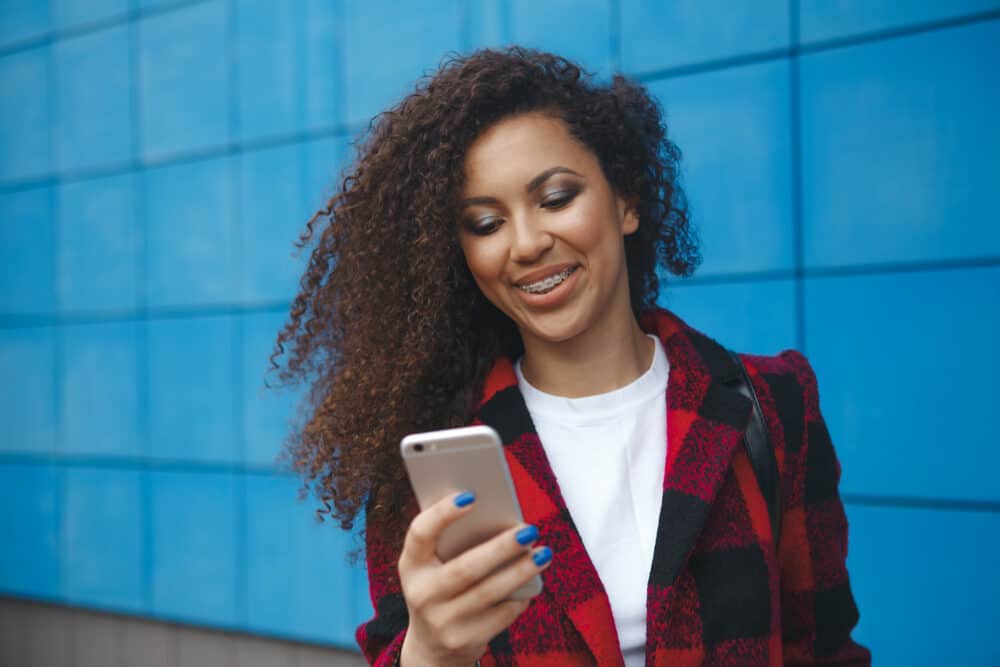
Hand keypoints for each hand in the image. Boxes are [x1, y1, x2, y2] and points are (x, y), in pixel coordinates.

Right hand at [397, 491, 552, 666]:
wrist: (431, 647)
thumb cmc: (439, 587)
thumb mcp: (432, 565)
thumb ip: (452, 540)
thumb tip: (497, 512)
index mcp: (411, 565)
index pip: (420, 533)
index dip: (442, 514)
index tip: (471, 496)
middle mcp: (421, 594)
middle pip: (465, 568)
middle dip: (500, 548)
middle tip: (528, 529)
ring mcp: (441, 621)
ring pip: (488, 592)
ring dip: (520, 571)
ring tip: (543, 552)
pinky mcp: (464, 640)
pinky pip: (501, 614)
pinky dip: (520, 596)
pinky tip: (533, 580)